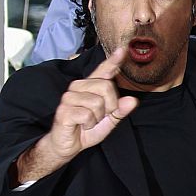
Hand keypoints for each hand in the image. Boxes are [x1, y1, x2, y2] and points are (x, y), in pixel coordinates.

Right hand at [44, 47, 137, 163]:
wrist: (67, 145)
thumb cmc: (86, 129)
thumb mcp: (108, 121)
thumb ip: (120, 110)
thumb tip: (132, 100)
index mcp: (90, 87)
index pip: (103, 71)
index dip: (113, 61)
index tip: (122, 50)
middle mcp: (78, 87)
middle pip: (106, 87)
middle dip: (109, 106)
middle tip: (100, 116)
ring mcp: (69, 97)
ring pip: (97, 102)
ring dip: (97, 118)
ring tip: (88, 121)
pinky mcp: (63, 110)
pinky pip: (87, 115)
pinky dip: (89, 124)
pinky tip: (81, 125)